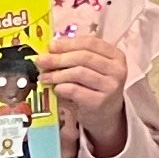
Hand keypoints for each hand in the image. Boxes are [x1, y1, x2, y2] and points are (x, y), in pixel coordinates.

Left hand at [40, 32, 128, 153]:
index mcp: (116, 56)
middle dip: (59, 58)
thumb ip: (76, 56)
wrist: (105, 114)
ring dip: (57, 74)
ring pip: (79, 72)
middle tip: (41, 61)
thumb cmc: (94, 87)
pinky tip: (56, 89)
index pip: (91, 43)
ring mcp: (111, 86)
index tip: (50, 46)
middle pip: (84, 57)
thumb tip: (51, 48)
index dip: (68, 43)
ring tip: (44, 77)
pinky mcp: (101, 101)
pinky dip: (61, 88)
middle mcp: (117, 69)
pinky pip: (75, 90)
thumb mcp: (91, 68)